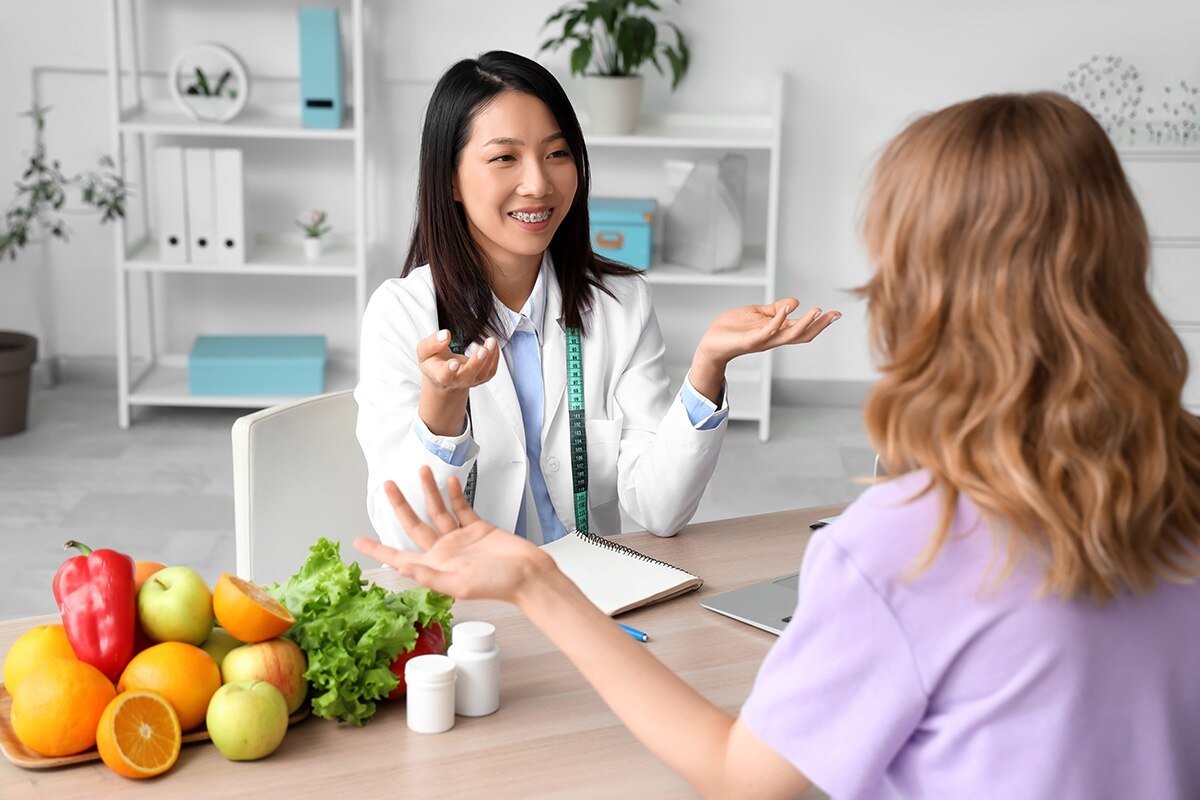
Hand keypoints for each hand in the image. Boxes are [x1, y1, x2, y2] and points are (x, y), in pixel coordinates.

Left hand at [353, 467, 555, 602]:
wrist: (529, 575)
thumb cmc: (498, 585)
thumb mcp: (460, 585)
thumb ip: (431, 576)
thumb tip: (404, 567)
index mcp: (436, 567)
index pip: (399, 557)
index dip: (378, 550)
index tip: (358, 541)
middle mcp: (445, 552)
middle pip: (414, 525)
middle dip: (400, 505)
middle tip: (387, 486)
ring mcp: (461, 539)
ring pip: (437, 510)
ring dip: (428, 491)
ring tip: (421, 471)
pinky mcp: (479, 528)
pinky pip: (461, 508)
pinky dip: (454, 495)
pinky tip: (449, 481)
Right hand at [416, 330, 499, 434]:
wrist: (444, 374)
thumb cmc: (433, 361)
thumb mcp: (424, 351)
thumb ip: (432, 343)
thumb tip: (445, 335)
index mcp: (440, 376)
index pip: (444, 376)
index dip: (449, 370)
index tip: (454, 362)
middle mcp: (457, 381)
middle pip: (468, 375)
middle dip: (476, 362)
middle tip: (482, 349)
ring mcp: (471, 380)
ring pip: (482, 373)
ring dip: (489, 357)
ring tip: (491, 341)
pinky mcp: (482, 377)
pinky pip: (491, 370)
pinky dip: (494, 357)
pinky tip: (493, 344)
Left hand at [689, 299, 838, 399]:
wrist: (712, 341)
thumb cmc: (733, 328)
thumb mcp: (758, 313)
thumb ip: (776, 309)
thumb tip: (795, 301)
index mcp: (777, 331)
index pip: (803, 328)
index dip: (820, 322)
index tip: (836, 314)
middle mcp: (774, 338)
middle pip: (802, 335)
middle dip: (819, 326)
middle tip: (834, 315)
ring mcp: (763, 340)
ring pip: (789, 335)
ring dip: (804, 323)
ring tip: (817, 311)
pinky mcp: (751, 340)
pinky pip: (767, 331)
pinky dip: (778, 320)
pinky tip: (786, 310)